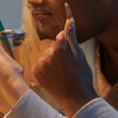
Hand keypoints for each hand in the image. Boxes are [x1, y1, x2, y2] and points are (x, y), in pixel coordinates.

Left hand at [32, 3, 97, 117]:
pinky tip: (56, 75)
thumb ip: (71, 36)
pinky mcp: (36, 72)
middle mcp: (46, 55)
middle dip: (60, 53)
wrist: (75, 97)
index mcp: (58, 49)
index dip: (67, 45)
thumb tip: (69, 19)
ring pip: (47, 55)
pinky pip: (42, 63)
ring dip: (53, 60)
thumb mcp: (79, 54)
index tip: (71, 55)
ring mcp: (40, 64)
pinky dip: (47, 67)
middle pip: (53, 46)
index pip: (60, 37)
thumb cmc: (81, 75)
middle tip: (69, 66)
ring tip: (63, 72)